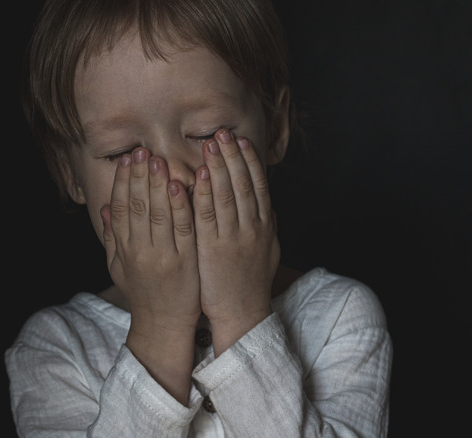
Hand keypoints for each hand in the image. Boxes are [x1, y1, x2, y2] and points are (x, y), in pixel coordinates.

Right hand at [100, 147, 200, 402]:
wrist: (163, 326)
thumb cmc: (143, 294)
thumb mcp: (118, 267)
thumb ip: (112, 237)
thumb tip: (104, 208)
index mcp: (124, 249)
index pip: (122, 208)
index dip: (123, 182)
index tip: (127, 159)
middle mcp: (140, 251)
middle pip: (138, 206)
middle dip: (140, 176)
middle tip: (143, 151)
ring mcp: (162, 256)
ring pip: (158, 213)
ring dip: (157, 184)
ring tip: (158, 159)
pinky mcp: (184, 262)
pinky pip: (182, 229)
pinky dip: (179, 206)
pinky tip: (179, 185)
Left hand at [192, 129, 279, 354]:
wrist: (243, 314)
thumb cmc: (250, 283)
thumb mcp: (268, 253)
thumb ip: (269, 228)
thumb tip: (270, 208)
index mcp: (264, 227)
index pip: (258, 186)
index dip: (250, 162)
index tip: (242, 141)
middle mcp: (252, 228)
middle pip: (243, 184)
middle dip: (232, 156)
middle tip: (222, 132)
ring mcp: (233, 238)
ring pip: (227, 195)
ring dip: (219, 166)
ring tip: (210, 143)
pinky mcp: (214, 249)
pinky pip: (208, 216)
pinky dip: (204, 193)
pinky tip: (200, 175)